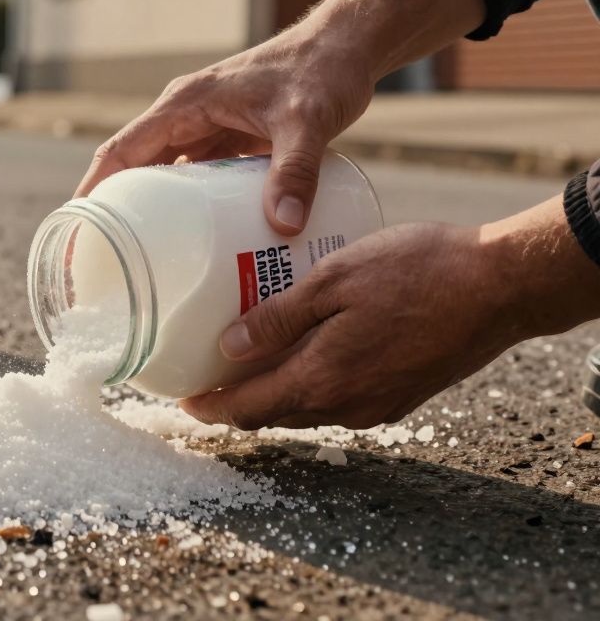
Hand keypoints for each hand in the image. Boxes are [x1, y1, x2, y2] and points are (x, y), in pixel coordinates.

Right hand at [75, 34, 372, 234]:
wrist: (348, 47)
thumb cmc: (322, 70)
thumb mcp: (307, 121)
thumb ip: (295, 171)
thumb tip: (284, 226)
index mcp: (183, 105)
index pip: (121, 152)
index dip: (95, 192)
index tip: (80, 233)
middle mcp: (186, 117)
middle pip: (134, 169)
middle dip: (116, 212)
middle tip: (107, 263)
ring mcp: (206, 130)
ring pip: (164, 178)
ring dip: (152, 214)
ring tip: (143, 263)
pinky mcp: (229, 142)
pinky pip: (196, 181)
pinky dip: (189, 210)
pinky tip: (196, 244)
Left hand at [179, 209, 599, 430]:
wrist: (501, 286)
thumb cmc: (418, 270)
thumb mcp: (334, 281)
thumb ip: (279, 319)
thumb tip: (228, 348)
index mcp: (322, 379)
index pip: (248, 409)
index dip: (210, 408)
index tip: (183, 399)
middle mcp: (347, 405)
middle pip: (274, 416)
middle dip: (237, 404)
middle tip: (208, 380)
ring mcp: (378, 406)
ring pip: (308, 410)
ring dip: (274, 396)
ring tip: (250, 364)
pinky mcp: (401, 396)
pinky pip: (340, 401)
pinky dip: (312, 387)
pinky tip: (306, 356)